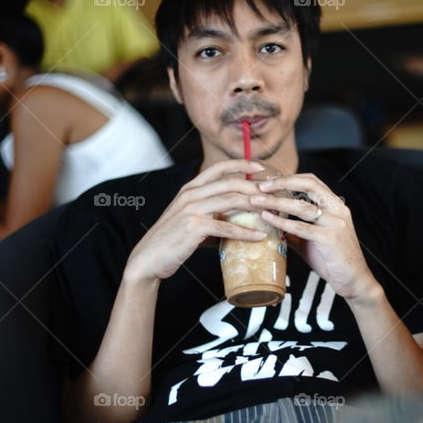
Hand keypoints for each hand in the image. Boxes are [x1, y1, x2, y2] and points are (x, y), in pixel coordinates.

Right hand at [123, 159, 267, 283]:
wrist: (148, 258)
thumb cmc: (172, 240)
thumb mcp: (191, 220)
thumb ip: (212, 216)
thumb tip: (240, 222)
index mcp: (190, 189)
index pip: (218, 168)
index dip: (241, 164)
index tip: (261, 167)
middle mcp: (191, 194)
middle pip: (230, 182)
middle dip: (256, 186)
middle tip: (274, 193)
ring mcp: (192, 209)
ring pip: (231, 200)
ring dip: (255, 204)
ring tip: (273, 210)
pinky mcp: (194, 227)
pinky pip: (226, 227)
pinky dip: (246, 232)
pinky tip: (260, 237)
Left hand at [252, 173, 380, 301]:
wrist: (354, 280)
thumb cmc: (334, 260)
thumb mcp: (313, 240)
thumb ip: (296, 230)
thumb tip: (273, 225)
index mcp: (336, 206)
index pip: (312, 181)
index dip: (290, 178)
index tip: (270, 181)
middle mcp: (338, 210)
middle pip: (309, 185)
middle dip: (283, 182)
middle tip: (261, 185)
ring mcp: (335, 223)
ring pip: (302, 205)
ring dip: (276, 201)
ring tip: (256, 200)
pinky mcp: (330, 238)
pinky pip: (301, 227)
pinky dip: (282, 221)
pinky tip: (267, 218)